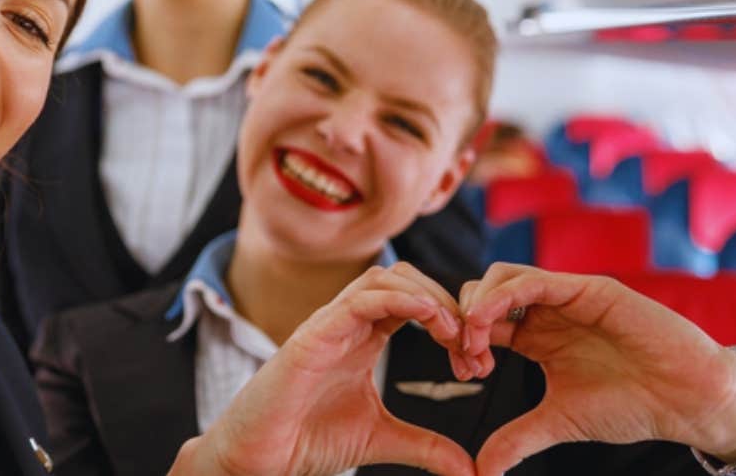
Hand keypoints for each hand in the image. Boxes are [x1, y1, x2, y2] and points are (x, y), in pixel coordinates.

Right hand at [173, 263, 475, 475]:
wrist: (259, 457)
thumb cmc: (306, 438)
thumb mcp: (381, 439)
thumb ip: (425, 446)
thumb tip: (469, 468)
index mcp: (363, 337)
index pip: (414, 301)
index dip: (451, 320)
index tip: (476, 360)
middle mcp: (347, 323)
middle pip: (404, 279)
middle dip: (445, 302)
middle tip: (471, 344)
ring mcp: (328, 324)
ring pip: (382, 278)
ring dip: (426, 295)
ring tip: (453, 330)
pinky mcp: (312, 336)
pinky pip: (357, 300)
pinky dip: (396, 299)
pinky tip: (425, 315)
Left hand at [455, 263, 735, 475]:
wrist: (688, 401)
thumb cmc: (633, 406)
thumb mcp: (560, 421)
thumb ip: (519, 438)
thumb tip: (483, 469)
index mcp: (536, 335)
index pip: (482, 322)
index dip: (462, 342)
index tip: (463, 373)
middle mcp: (546, 310)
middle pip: (482, 292)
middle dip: (463, 321)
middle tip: (467, 360)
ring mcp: (565, 295)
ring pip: (500, 277)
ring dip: (477, 306)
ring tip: (476, 344)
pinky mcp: (586, 289)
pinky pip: (532, 280)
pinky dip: (501, 297)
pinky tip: (490, 325)